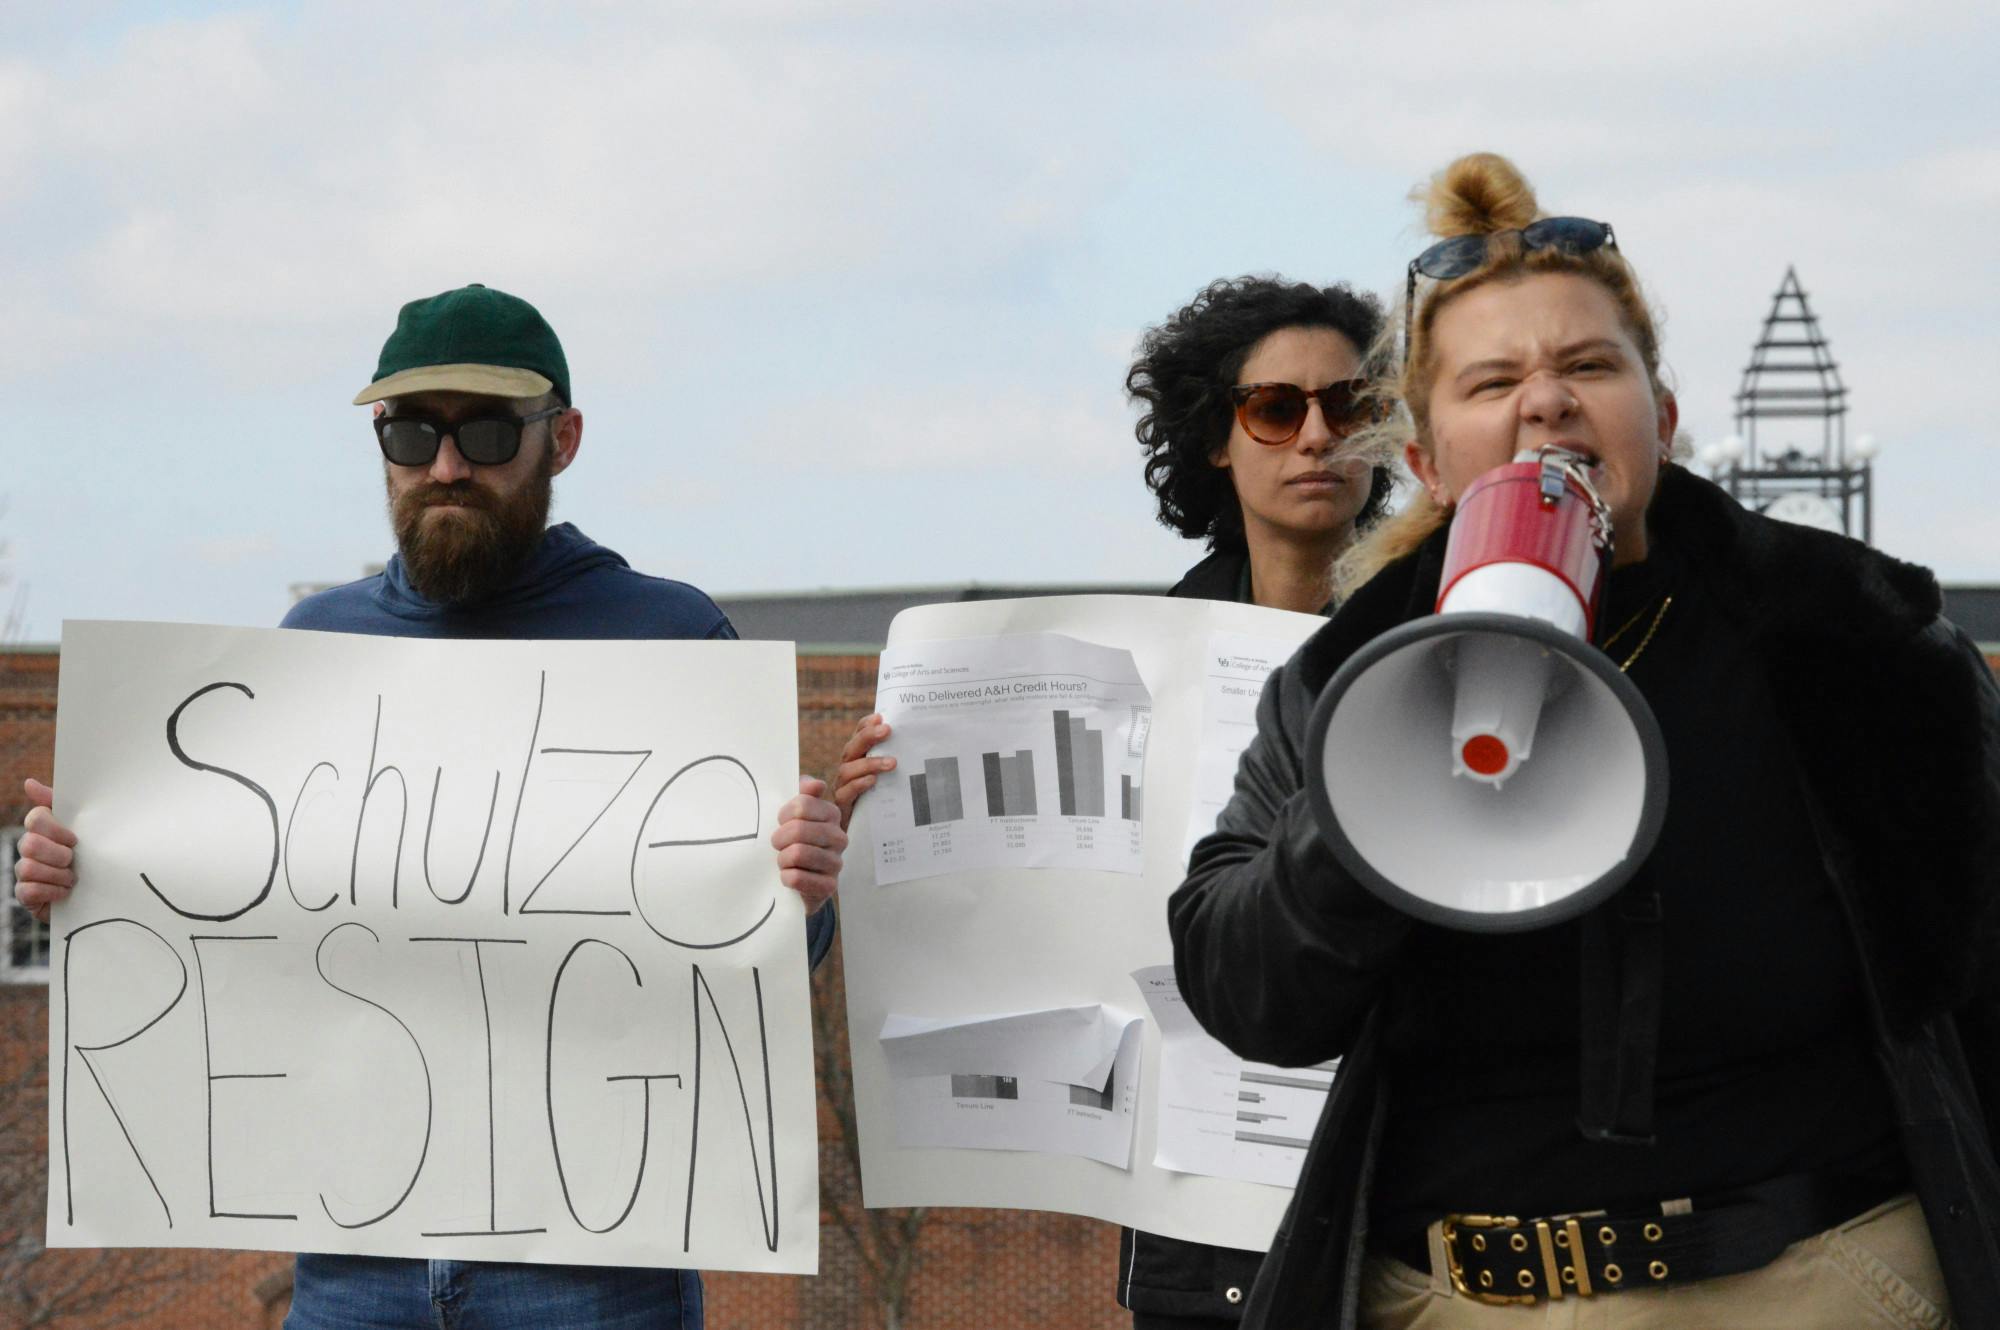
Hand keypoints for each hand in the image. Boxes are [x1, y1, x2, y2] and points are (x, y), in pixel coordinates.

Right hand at [14, 778, 76, 924]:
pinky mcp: (25, 894)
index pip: (36, 818)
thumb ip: (60, 803)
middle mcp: (28, 848)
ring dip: (57, 875)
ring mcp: (24, 871)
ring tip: (72, 878)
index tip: (75, 840)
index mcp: (42, 829)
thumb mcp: (83, 827)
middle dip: (58, 855)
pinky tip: (64, 892)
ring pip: (28, 869)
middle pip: (29, 844)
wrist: (94, 891)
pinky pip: (29, 891)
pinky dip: (51, 892)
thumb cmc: (88, 854)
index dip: (56, 830)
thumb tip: (29, 783)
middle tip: (73, 860)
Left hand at [770, 776, 844, 914]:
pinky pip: (799, 878)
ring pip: (798, 853)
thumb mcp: (793, 812)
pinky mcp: (830, 885)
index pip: (801, 805)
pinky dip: (786, 878)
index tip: (780, 823)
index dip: (783, 815)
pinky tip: (788, 877)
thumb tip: (816, 785)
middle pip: (798, 829)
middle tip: (778, 846)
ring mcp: (836, 862)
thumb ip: (802, 792)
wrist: (797, 879)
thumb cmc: (792, 840)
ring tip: (783, 862)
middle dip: (779, 839)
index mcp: (831, 814)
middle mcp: (839, 837)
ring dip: (782, 859)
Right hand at [831, 713, 894, 831]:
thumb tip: (922, 750)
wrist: (862, 840)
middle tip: (887, 729)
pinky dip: (859, 784)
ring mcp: (842, 788)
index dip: (865, 726)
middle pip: (852, 749)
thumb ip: (896, 766)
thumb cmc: (878, 806)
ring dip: (869, 763)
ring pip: (848, 770)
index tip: (881, 716)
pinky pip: (846, 793)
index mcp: (857, 762)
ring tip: (892, 762)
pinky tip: (873, 781)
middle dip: (868, 737)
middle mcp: (847, 772)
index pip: (858, 738)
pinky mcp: (842, 807)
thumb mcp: (889, 784)